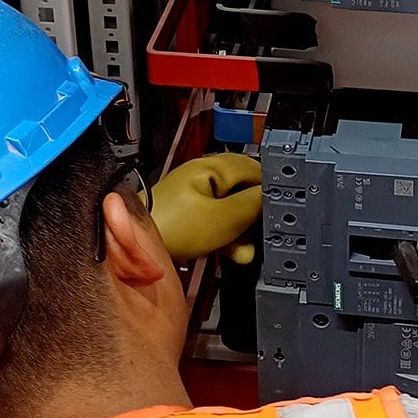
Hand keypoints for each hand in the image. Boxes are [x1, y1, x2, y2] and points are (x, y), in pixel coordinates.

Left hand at [148, 153, 263, 263]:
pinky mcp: (189, 213)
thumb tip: (274, 198)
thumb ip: (253, 205)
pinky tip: (230, 251)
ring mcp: (196, 195)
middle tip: (260, 234)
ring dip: (241, 230)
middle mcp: (204, 176)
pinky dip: (226, 235)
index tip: (279, 212)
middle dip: (255, 215)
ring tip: (243, 249)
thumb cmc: (171, 227)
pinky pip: (217, 220)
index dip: (271, 190)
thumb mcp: (224, 218)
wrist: (137, 247)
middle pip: (244, 190)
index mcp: (213, 167)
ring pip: (232, 208)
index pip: (256, 169)